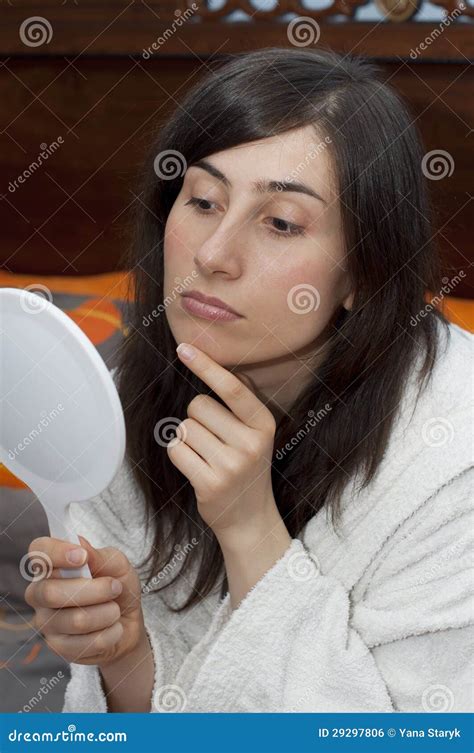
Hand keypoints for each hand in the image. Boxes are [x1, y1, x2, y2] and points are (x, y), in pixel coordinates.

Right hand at [24, 535, 144, 667]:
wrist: (128, 622)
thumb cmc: (117, 586)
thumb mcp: (117, 565)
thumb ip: (100, 555)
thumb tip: (80, 544)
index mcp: (52, 566)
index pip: (39, 551)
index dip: (56, 552)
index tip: (82, 557)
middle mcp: (40, 592)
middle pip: (50, 592)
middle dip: (94, 590)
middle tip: (115, 587)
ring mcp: (46, 621)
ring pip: (75, 620)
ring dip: (107, 613)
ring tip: (115, 610)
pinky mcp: (57, 646)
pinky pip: (84, 643)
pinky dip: (109, 633)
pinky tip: (112, 628)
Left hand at [168, 342, 280, 544]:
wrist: (249, 519)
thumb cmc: (245, 468)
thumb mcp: (254, 435)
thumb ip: (241, 405)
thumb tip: (223, 366)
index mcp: (264, 424)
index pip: (232, 388)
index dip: (207, 366)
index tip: (184, 348)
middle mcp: (251, 443)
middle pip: (198, 405)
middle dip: (196, 418)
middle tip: (213, 440)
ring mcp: (231, 465)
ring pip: (184, 428)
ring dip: (187, 439)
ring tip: (207, 457)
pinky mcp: (210, 483)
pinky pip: (176, 451)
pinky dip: (180, 456)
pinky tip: (197, 468)